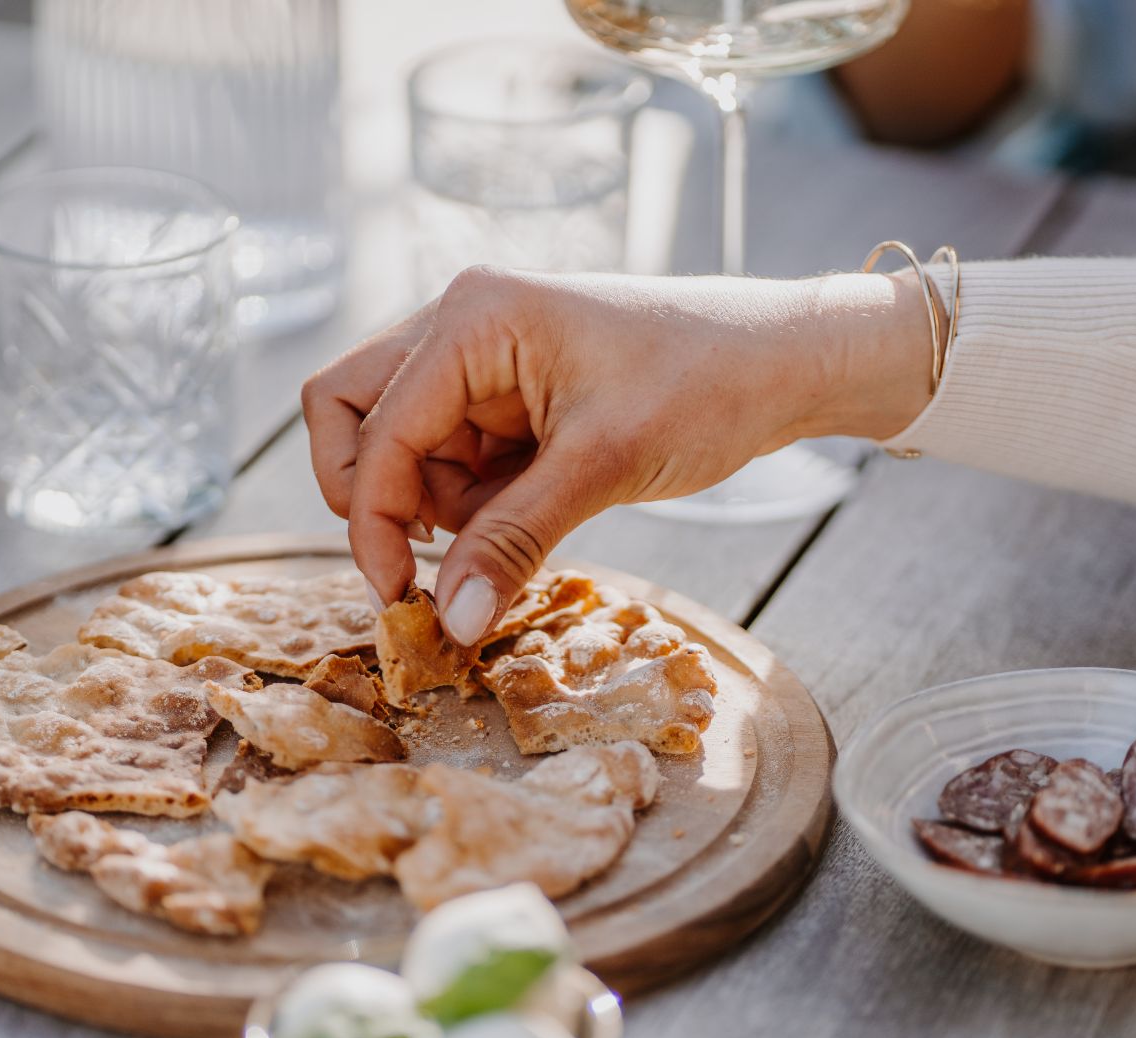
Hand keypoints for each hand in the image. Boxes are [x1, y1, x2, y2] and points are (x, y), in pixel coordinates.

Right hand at [304, 267, 935, 644]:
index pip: (375, 429)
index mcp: (473, 318)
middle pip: (352, 414)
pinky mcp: (507, 396)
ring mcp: (481, 360)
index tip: (399, 598)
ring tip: (523, 521)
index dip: (371, 521)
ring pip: (401, 446)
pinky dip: (474, 502)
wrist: (783, 363)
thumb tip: (446, 621)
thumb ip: (512, 542)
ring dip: (438, 505)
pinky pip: (453, 459)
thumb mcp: (603, 467)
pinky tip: (539, 507)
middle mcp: (460, 326)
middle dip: (374, 497)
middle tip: (424, 563)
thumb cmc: (706, 384)